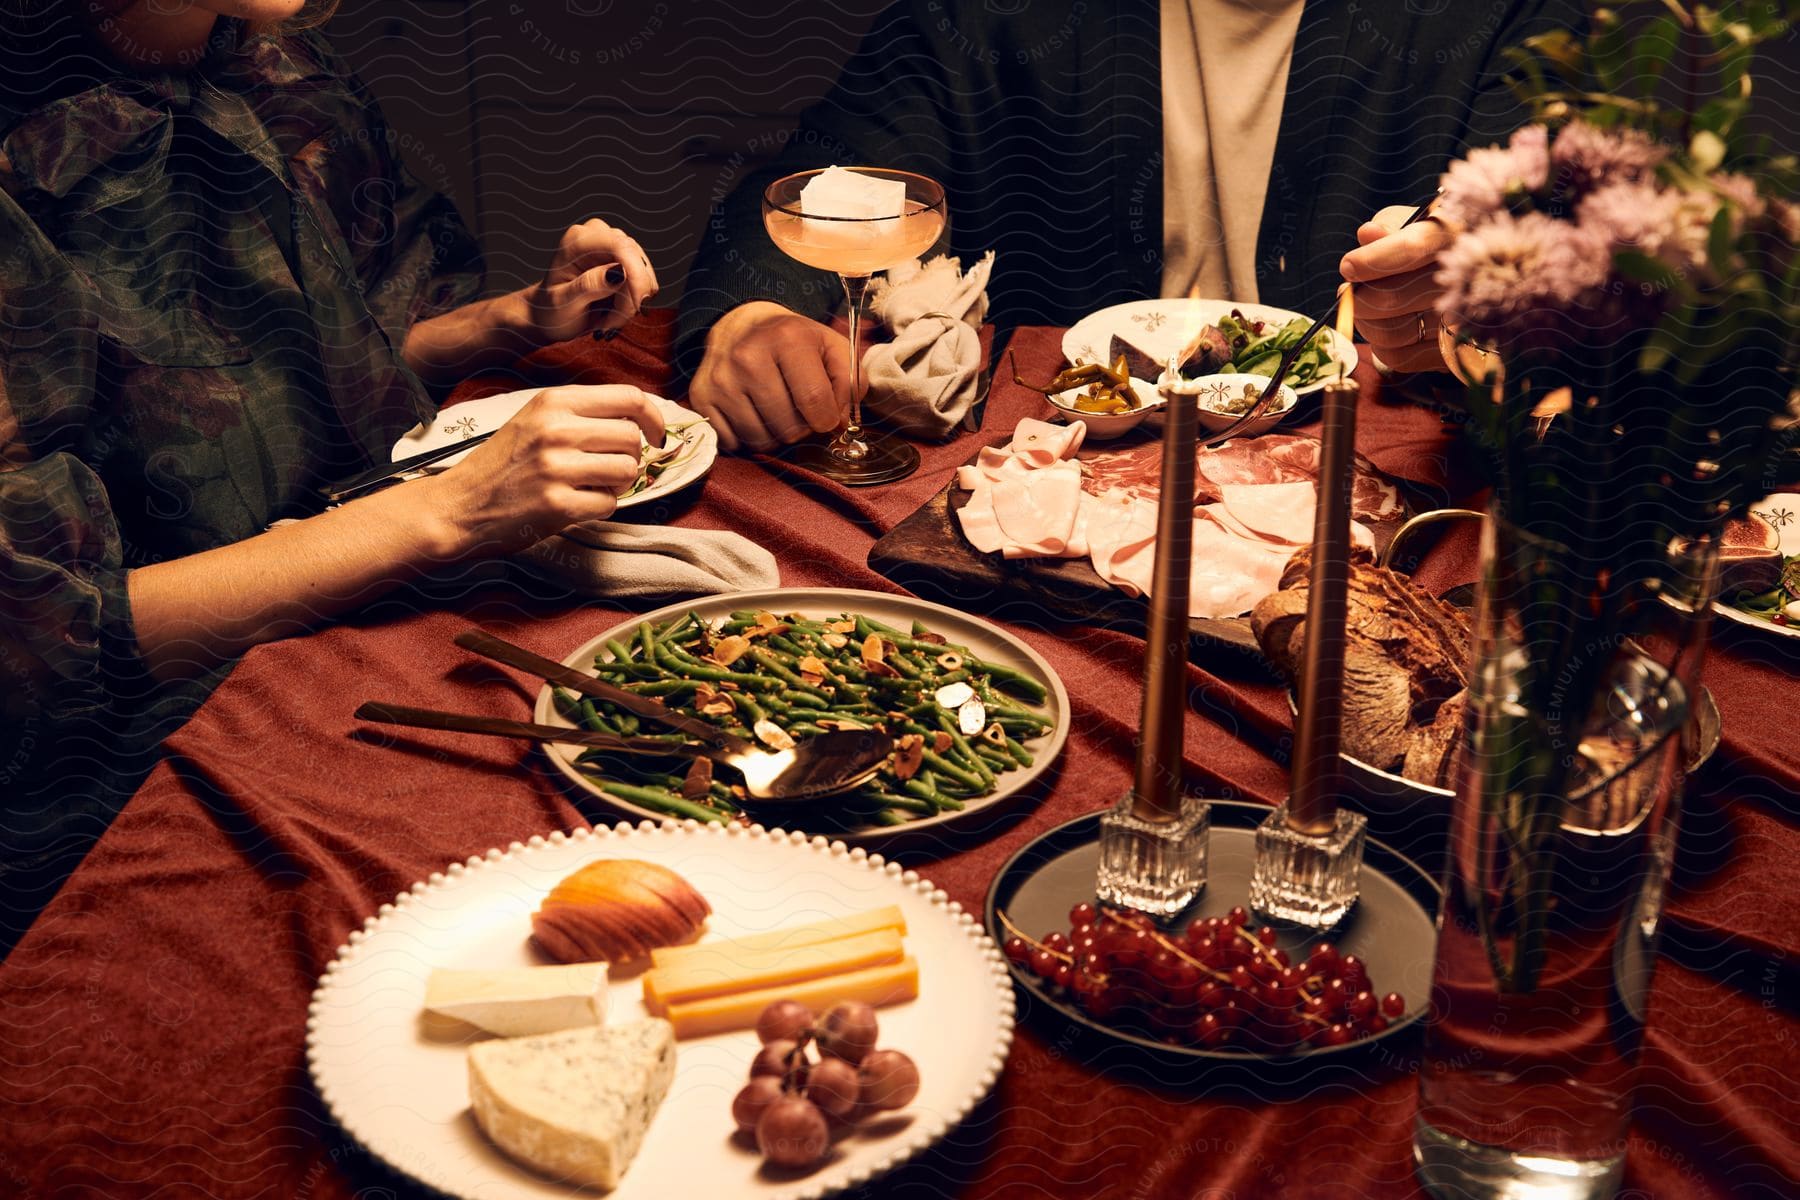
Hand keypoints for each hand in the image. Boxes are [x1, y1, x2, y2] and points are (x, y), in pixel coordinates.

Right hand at [426, 385, 664, 555]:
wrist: (460, 504)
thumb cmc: (504, 463)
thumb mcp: (536, 419)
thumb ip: (582, 413)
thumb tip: (641, 419)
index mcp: (553, 401)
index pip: (629, 397)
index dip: (654, 418)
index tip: (657, 435)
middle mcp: (556, 429)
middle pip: (632, 438)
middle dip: (630, 457)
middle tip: (607, 468)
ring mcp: (556, 467)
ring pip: (627, 471)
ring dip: (617, 484)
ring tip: (590, 485)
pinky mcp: (557, 504)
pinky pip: (610, 504)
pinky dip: (600, 507)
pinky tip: (576, 504)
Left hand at [523, 219, 659, 343]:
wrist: (550, 314)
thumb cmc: (551, 309)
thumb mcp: (563, 302)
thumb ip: (588, 285)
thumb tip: (619, 272)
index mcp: (578, 240)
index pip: (620, 246)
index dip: (636, 274)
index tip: (639, 305)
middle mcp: (597, 234)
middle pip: (635, 262)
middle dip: (630, 299)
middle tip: (608, 325)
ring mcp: (613, 244)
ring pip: (644, 275)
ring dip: (631, 304)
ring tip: (606, 320)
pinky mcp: (625, 258)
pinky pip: (644, 281)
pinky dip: (633, 303)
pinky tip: (613, 312)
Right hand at [688, 301, 851, 452]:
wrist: (742, 325)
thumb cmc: (793, 342)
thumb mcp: (832, 348)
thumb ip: (851, 383)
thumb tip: (838, 424)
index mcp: (787, 339)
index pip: (815, 403)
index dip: (827, 419)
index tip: (824, 414)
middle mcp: (748, 357)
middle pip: (788, 428)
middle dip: (800, 427)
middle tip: (797, 408)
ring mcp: (721, 379)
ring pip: (761, 441)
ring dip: (774, 435)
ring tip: (775, 411)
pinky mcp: (700, 397)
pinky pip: (733, 443)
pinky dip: (747, 437)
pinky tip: (752, 414)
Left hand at [1338, 205, 1456, 373]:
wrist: (1480, 279)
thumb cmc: (1438, 244)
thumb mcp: (1419, 223)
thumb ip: (1391, 226)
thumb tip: (1367, 233)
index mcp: (1458, 235)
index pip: (1412, 248)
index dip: (1372, 260)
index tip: (1348, 267)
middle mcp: (1467, 280)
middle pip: (1390, 297)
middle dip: (1358, 297)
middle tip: (1349, 292)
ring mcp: (1462, 322)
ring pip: (1390, 332)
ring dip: (1366, 323)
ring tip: (1364, 309)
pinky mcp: (1454, 354)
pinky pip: (1399, 358)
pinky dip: (1381, 346)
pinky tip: (1385, 328)